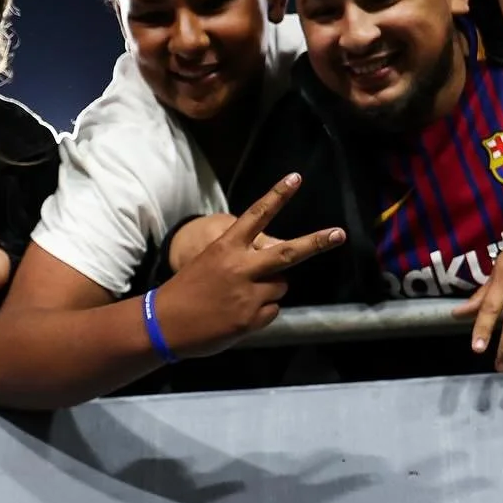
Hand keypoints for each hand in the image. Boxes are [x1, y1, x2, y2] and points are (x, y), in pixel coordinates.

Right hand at [156, 174, 344, 355]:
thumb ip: (240, 260)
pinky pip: (272, 311)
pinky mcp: (250, 318)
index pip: (256, 216)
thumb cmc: (185, 292)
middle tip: (339, 234)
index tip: (296, 178)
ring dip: (270, 290)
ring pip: (280, 286)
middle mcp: (240, 267)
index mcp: (226, 248)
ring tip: (242, 298)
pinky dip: (262, 313)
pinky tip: (239, 315)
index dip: (277, 196)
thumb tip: (273, 269)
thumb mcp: (208, 264)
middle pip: (288, 253)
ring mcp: (247, 294)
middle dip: (317, 242)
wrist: (163, 324)